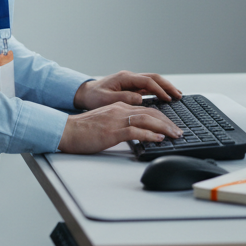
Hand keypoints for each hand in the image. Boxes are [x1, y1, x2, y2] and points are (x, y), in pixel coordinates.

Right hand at [57, 102, 182, 153]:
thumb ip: (119, 124)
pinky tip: (159, 138)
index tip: (170, 125)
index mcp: (118, 107)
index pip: (145, 109)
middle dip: (168, 121)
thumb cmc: (82, 130)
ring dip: (164, 127)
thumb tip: (134, 133)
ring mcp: (116, 120)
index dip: (161, 117)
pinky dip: (150, 134)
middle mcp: (119, 110)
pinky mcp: (113, 131)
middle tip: (179, 131)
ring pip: (147, 119)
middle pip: (150, 112)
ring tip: (175, 134)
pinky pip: (136, 131)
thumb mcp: (104, 122)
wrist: (66, 131)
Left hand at [74, 71, 181, 109]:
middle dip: (167, 86)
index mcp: (125, 78)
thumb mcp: (106, 99)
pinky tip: (165, 97)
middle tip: (179, 95)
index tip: (168, 98)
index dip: (159, 90)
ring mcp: (131, 81)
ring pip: (153, 81)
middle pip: (154, 78)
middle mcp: (130, 77)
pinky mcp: (131, 87)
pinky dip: (158, 91)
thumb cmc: (94, 97)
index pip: (147, 81)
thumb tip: (140, 98)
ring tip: (177, 95)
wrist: (85, 94)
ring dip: (165, 87)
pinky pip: (148, 87)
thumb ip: (123, 98)